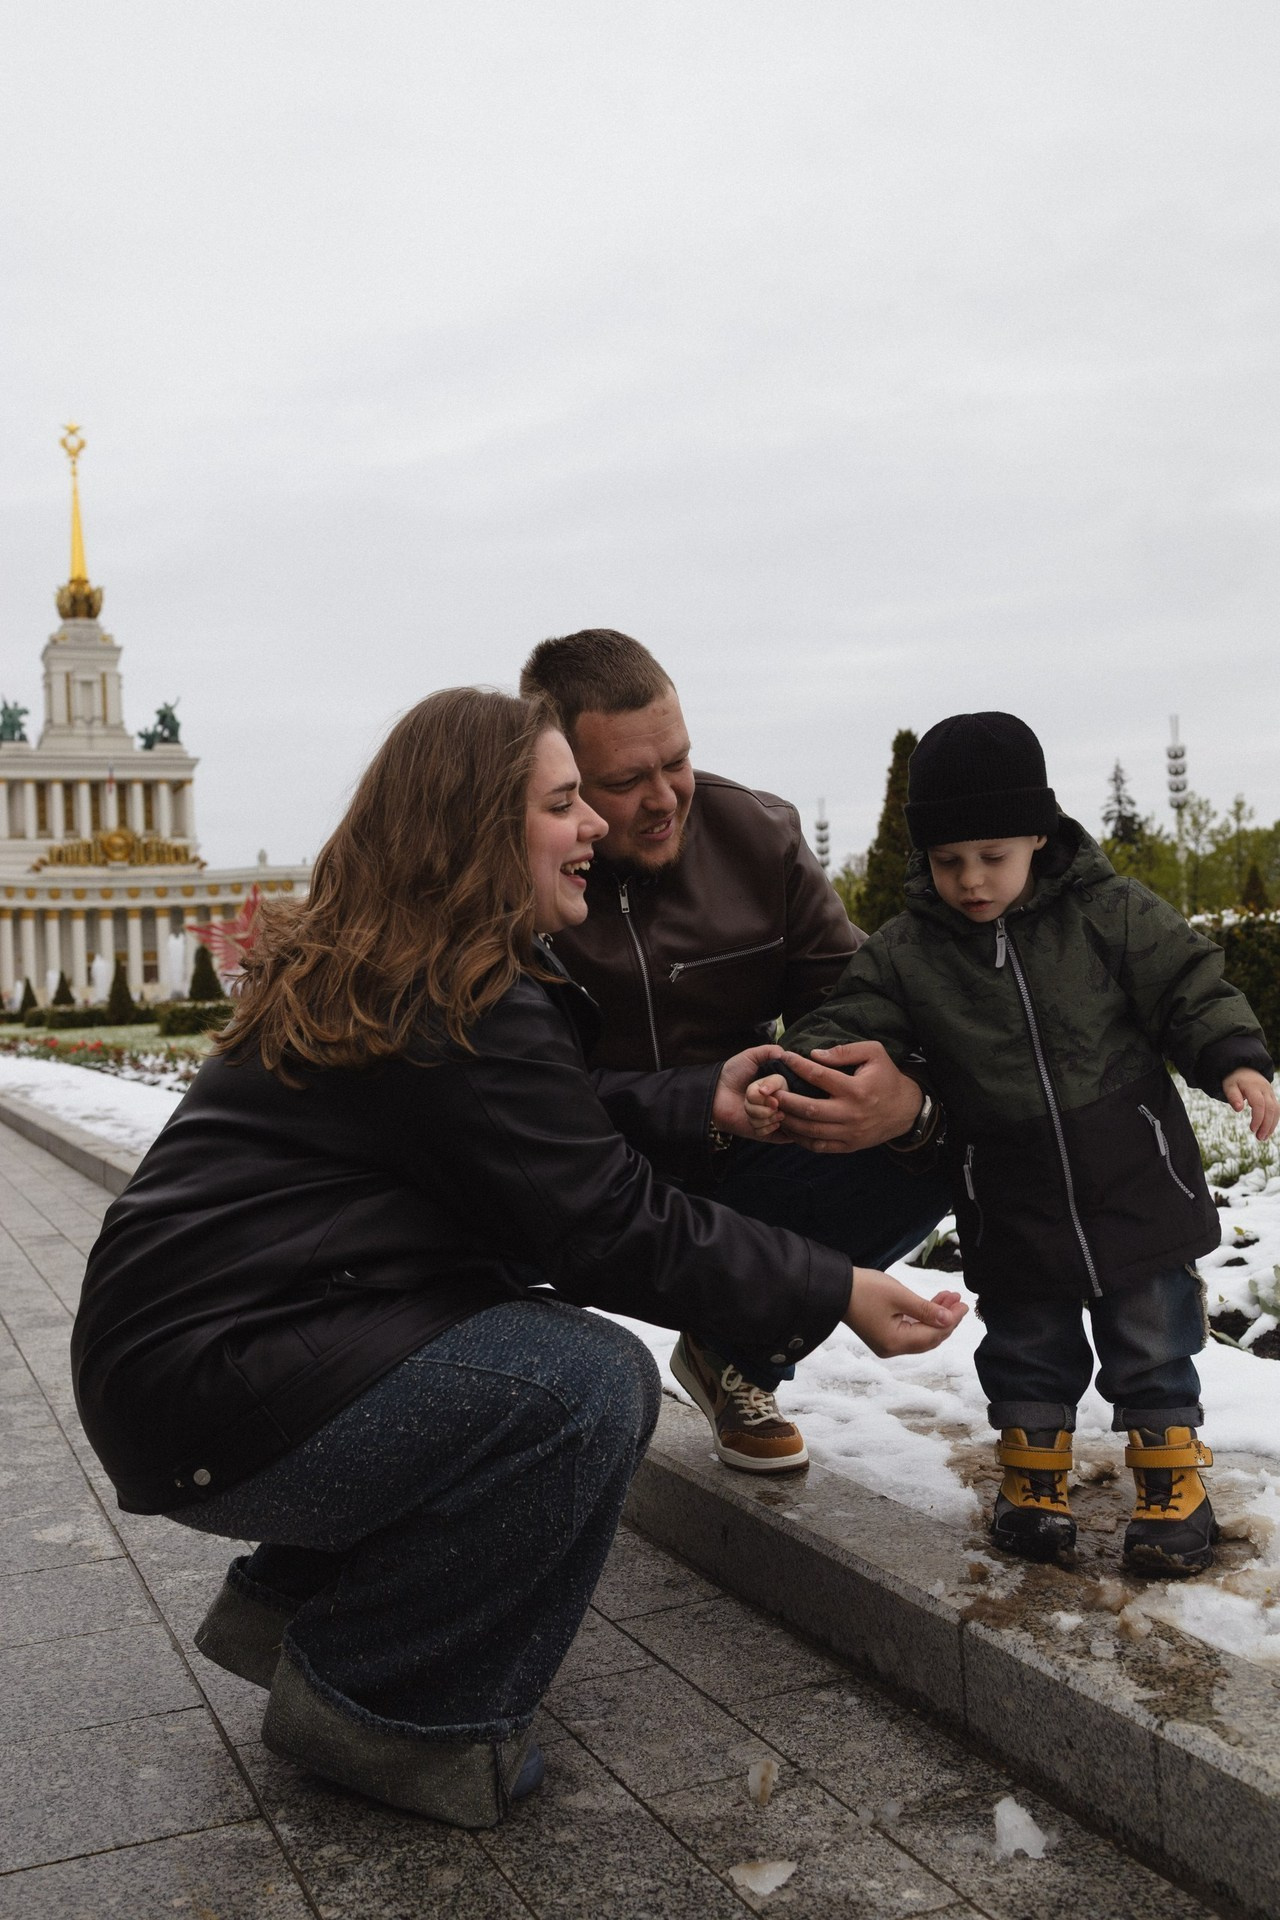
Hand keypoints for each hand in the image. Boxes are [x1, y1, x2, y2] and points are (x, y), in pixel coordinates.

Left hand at [711, 1044, 784, 1138]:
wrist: (714, 1096)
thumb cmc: (732, 1074)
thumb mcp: (750, 1056)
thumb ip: (769, 1051)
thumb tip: (786, 1053)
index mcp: (778, 1084)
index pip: (786, 1086)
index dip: (773, 1088)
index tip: (761, 1089)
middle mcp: (781, 1101)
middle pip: (784, 1104)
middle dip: (764, 1102)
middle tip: (749, 1097)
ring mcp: (775, 1118)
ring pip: (777, 1118)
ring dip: (757, 1113)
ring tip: (746, 1108)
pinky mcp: (768, 1133)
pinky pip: (772, 1132)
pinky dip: (758, 1126)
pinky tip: (750, 1121)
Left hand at [769, 1041, 924, 1152]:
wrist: (906, 1110)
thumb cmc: (887, 1077)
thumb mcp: (874, 1053)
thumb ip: (845, 1051)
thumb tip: (815, 1055)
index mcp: (856, 1089)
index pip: (819, 1075)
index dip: (798, 1065)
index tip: (784, 1057)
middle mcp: (851, 1113)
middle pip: (809, 1108)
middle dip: (785, 1099)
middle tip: (770, 1089)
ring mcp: (849, 1133)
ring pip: (810, 1130)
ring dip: (788, 1120)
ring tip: (773, 1108)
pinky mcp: (848, 1146)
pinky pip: (818, 1146)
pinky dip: (800, 1139)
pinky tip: (789, 1127)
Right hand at [844, 1269, 966, 1356]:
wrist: (835, 1287)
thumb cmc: (864, 1290)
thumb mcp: (899, 1296)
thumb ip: (926, 1309)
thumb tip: (949, 1320)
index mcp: (895, 1342)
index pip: (933, 1335)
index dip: (951, 1321)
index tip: (963, 1305)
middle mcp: (892, 1348)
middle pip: (929, 1338)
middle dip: (946, 1319)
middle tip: (959, 1301)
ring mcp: (887, 1343)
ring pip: (921, 1333)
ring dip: (936, 1316)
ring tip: (949, 1298)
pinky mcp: (884, 1334)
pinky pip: (910, 1329)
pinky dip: (923, 1317)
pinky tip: (933, 1303)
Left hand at [1223, 1068, 1279, 1141]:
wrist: (1243, 1068)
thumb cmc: (1234, 1079)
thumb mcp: (1228, 1086)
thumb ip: (1233, 1097)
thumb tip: (1238, 1109)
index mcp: (1253, 1087)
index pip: (1259, 1104)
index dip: (1258, 1118)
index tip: (1252, 1129)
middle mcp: (1265, 1089)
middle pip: (1270, 1108)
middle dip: (1266, 1124)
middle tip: (1259, 1138)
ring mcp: (1270, 1092)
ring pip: (1276, 1110)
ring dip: (1272, 1125)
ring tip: (1263, 1137)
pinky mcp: (1272, 1096)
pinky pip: (1276, 1109)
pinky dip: (1273, 1120)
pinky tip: (1267, 1131)